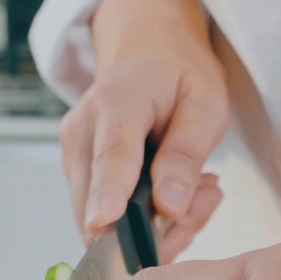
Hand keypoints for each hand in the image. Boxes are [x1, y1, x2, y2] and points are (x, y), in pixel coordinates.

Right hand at [63, 0, 229, 260]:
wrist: (146, 54)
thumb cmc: (177, 75)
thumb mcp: (206, 104)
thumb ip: (187, 155)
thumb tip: (169, 205)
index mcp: (116, 103)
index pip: (111, 156)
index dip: (108, 194)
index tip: (105, 222)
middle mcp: (81, 132)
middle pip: (100, 203)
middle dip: (154, 225)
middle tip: (205, 199)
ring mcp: (74, 157)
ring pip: (103, 220)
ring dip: (155, 223)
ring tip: (195, 188)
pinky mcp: (77, 175)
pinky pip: (106, 217)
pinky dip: (143, 218)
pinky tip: (172, 190)